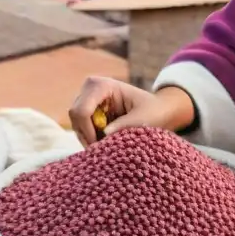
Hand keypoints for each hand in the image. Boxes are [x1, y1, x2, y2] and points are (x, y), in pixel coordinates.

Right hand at [68, 77, 193, 146]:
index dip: (88, 132)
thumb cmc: (153, 111)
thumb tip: (104, 134)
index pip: (82, 110)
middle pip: (76, 117)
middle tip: (104, 150)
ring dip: (89, 138)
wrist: (158, 109)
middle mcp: (90, 88)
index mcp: (103, 85)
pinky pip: (80, 128)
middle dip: (88, 136)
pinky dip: (91, 138)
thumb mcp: (143, 119)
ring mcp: (87, 98)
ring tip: (108, 145)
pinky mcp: (87, 109)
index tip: (102, 147)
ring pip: (76, 124)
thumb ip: (124, 126)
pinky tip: (106, 141)